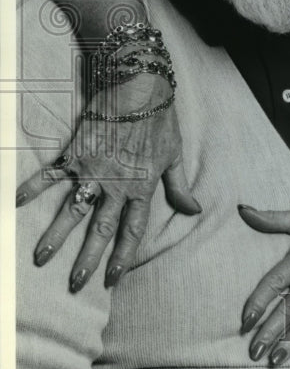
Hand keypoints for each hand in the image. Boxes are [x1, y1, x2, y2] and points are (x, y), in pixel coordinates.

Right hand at [16, 71, 199, 291]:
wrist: (140, 85)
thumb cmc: (161, 118)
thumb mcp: (175, 153)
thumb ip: (179, 186)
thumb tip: (194, 211)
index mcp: (142, 187)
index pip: (132, 230)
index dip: (122, 256)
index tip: (111, 279)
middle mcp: (116, 184)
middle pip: (100, 229)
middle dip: (87, 258)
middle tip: (74, 283)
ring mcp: (94, 169)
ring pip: (72, 209)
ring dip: (56, 235)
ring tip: (41, 258)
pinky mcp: (77, 151)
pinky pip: (52, 174)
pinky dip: (33, 187)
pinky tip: (15, 202)